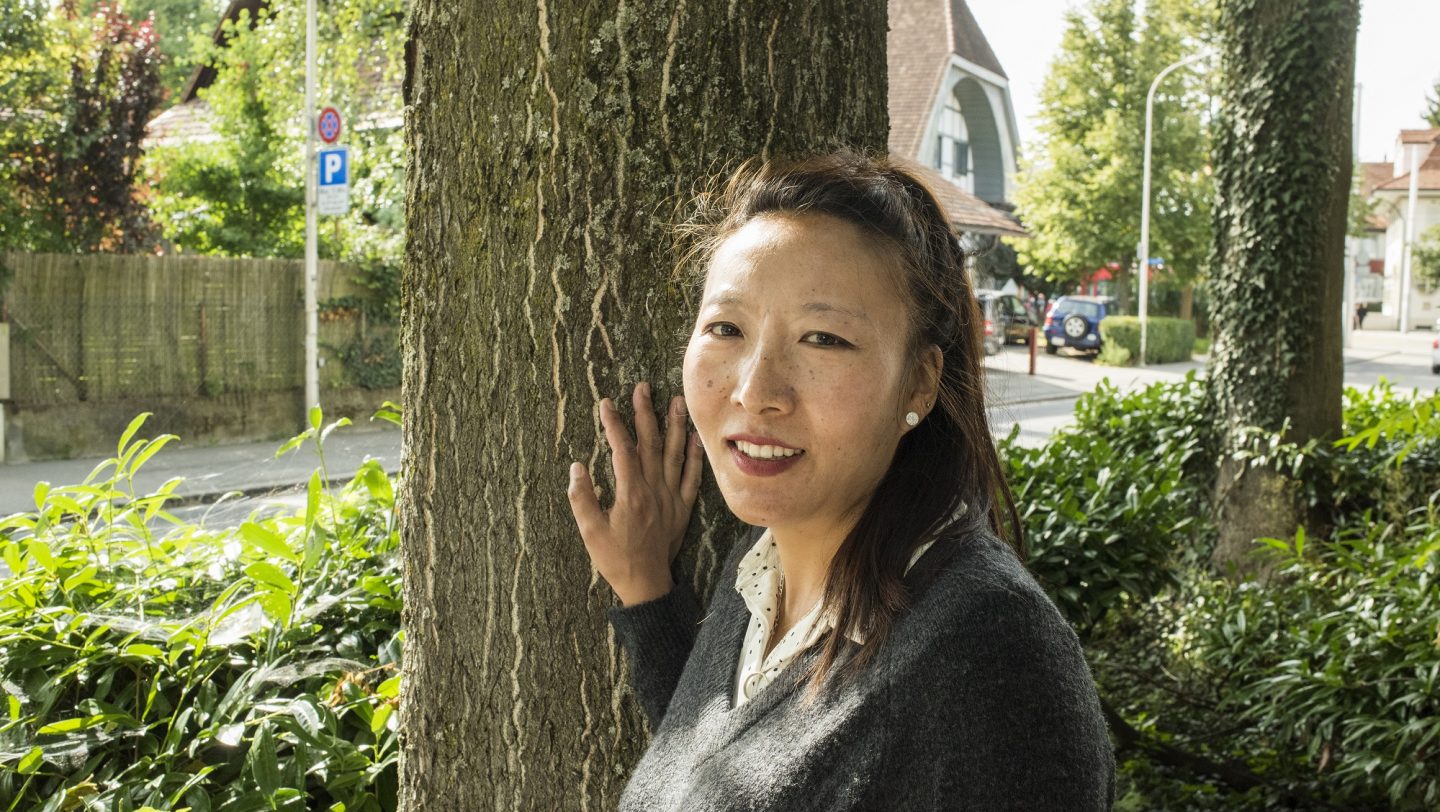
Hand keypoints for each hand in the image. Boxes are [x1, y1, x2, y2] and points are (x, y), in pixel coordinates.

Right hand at [568, 381, 703, 605]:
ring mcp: (671, 497)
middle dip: (644, 413)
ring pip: (674, 453)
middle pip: (650, 443)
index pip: (622, 449)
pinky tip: (695, 437)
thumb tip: (577, 467)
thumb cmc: (615, 559)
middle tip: (641, 388)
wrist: (646, 584)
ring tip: (674, 400)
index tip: (606, 403)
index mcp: (630, 493)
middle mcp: (654, 490)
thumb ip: (581, 498)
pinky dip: (694, 455)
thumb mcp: (589, 531)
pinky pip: (691, 476)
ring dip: (674, 425)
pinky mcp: (682, 507)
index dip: (613, 425)